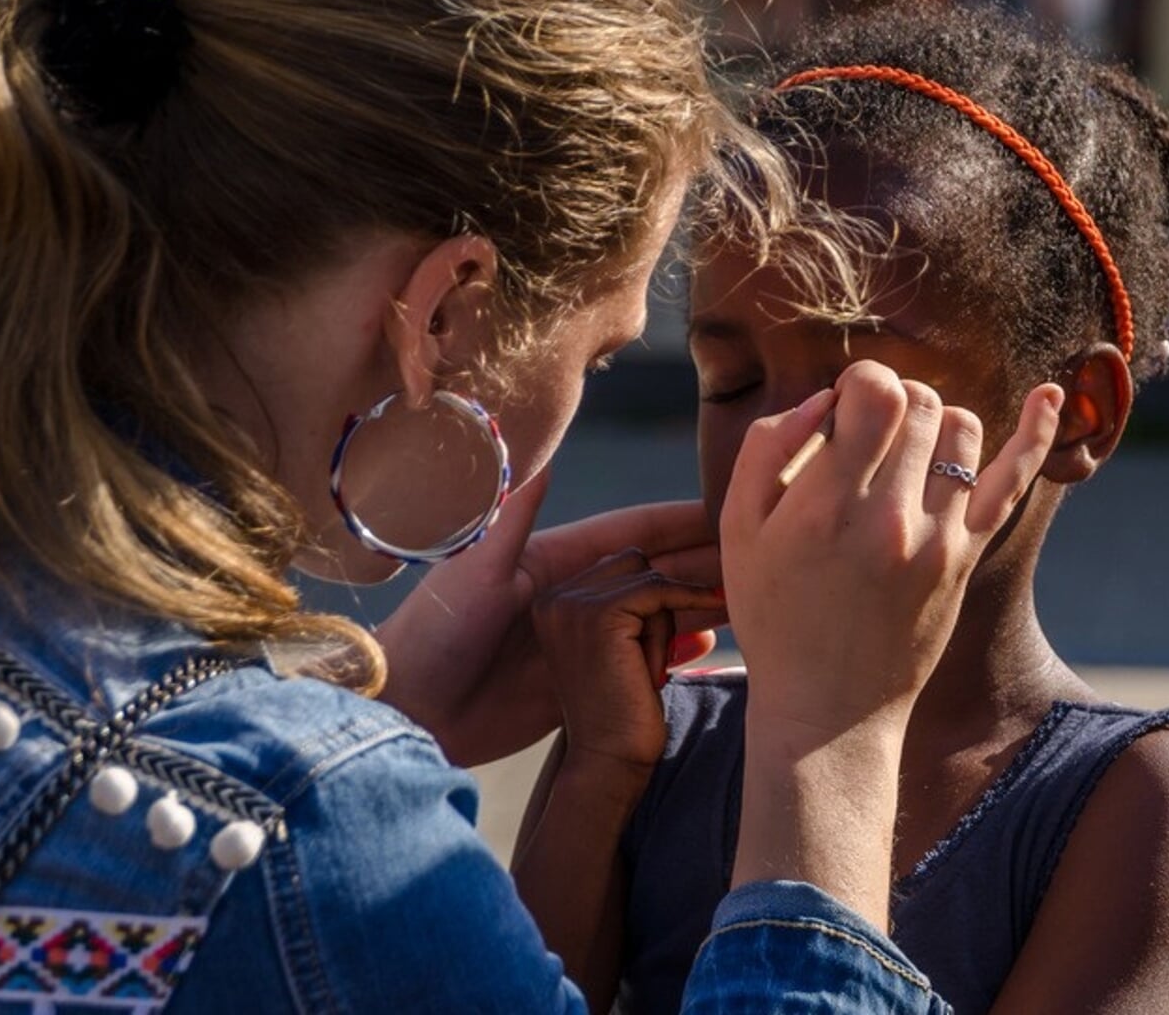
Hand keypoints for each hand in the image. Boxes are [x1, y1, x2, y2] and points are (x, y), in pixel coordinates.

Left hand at [376, 469, 726, 766]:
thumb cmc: (434, 635)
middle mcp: (574, 595)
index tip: (730, 511)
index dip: (682, 522)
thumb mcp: (476, 571)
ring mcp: (581, 640)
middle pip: (655, 572)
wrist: (409, 712)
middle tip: (759, 559)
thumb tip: (546, 457)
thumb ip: (514, 517)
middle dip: (705, 562)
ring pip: (655, 614)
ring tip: (749, 602)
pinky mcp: (579, 682)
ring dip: (698, 607)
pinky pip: (640, 661)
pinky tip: (711, 647)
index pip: (634, 533)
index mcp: (554, 560)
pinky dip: (676, 651)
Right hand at [534, 549, 721, 772]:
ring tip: (646, 670)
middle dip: (655, 605)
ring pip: (648, 577)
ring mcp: (571, 604)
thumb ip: (635, 607)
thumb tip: (698, 570)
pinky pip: (658, 591)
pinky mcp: (598, 615)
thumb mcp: (624, 646)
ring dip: (662, 621)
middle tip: (647, 662)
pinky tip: (669, 655)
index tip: (664, 638)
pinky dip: (675, 619)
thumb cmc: (625, 709)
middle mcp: (553, 598)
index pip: (618, 568)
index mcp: (551, 604)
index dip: (649, 601)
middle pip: (633, 563)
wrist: (608, 759)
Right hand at [721, 360, 1063, 737]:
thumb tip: (822, 398)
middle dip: (893, 399)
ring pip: (963, 428)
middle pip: (921, 402)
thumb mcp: (738, 532)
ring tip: (906, 452)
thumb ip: (767, 449)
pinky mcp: (968, 557)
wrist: (828, 712)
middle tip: (867, 435)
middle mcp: (890, 516)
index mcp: (827, 504)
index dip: (861, 382)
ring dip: (935, 421)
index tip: (842, 408)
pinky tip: (1048, 395)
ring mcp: (939, 538)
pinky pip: (1014, 481)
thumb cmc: (774, 616)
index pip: (877, 391)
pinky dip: (1037, 433)